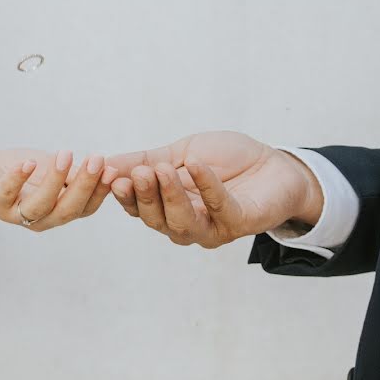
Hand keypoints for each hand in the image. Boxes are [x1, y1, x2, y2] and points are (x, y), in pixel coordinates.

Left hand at [0, 149, 118, 230]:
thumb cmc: (21, 172)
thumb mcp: (53, 170)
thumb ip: (75, 173)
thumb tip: (109, 168)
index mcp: (59, 210)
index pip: (86, 207)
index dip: (101, 191)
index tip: (113, 168)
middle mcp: (41, 218)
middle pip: (67, 209)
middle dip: (84, 185)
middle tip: (97, 160)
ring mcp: (15, 213)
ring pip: (40, 205)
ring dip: (55, 180)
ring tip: (66, 154)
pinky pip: (5, 193)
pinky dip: (17, 179)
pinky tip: (29, 163)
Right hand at [106, 131, 322, 247]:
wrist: (275, 163)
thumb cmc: (227, 160)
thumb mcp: (179, 152)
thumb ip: (145, 160)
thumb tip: (104, 162)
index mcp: (168, 208)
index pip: (138, 207)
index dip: (122, 193)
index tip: (106, 173)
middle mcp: (187, 224)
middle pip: (156, 220)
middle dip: (145, 196)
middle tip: (137, 173)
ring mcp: (213, 227)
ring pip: (182, 223)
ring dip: (169, 197)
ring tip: (160, 171)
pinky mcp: (240, 222)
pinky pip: (220, 207)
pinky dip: (206, 186)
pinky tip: (196, 164)